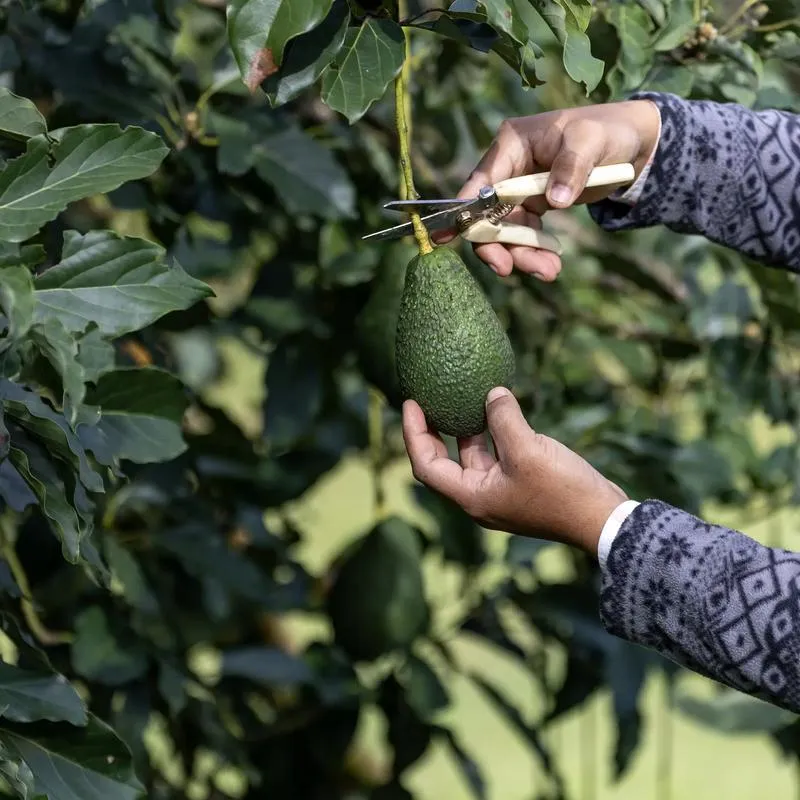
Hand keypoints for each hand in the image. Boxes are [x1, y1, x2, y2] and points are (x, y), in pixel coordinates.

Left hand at [402, 387, 627, 555]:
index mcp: (472, 496)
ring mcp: (501, 492)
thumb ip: (503, 419)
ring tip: (461, 397)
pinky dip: (493, 433)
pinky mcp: (521, 484)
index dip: (413, 433)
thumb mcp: (527, 449)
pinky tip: (498, 409)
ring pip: (472, 456)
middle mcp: (480, 497)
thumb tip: (491, 394)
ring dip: (466, 428)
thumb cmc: (561, 490)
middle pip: (443, 461)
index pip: (426, 464)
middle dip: (433, 431)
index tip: (411, 403)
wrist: (603, 519)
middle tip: (427, 399)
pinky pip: (496, 455)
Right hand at [436, 99, 660, 280]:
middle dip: (497, 245)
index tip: (452, 236)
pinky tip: (552, 265)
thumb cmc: (606, 131)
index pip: (481, 182)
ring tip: (549, 271)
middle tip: (508, 269)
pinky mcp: (533, 205)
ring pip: (506, 231)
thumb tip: (553, 202)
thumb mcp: (590, 142)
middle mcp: (508, 168)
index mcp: (511, 145)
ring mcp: (518, 189)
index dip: (464, 210)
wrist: (630, 143)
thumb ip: (571, 169)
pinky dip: (536, 253)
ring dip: (523, 255)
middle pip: (487, 214)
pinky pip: (526, 235)